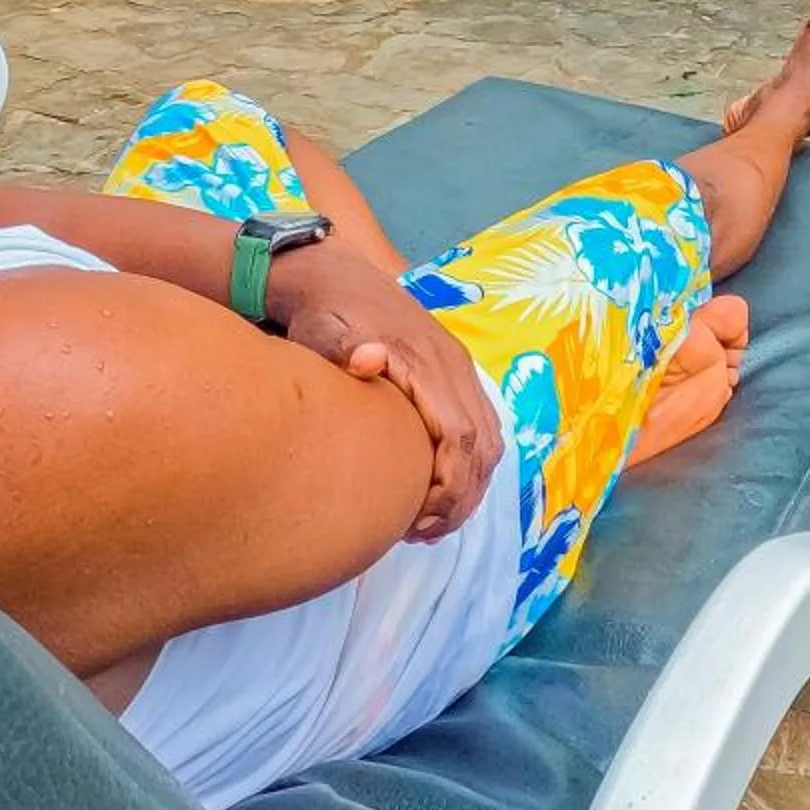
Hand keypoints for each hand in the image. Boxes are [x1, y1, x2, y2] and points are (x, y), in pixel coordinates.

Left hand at [270, 247, 504, 541]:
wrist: (334, 276)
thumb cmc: (324, 313)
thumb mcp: (322, 327)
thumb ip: (341, 347)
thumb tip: (367, 359)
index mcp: (428, 363)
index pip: (460, 436)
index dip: (450, 486)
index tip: (419, 520)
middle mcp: (453, 367)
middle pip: (483, 446)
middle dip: (462, 498)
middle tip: (423, 533)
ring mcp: (457, 370)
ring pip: (488, 440)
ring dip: (469, 486)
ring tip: (430, 522)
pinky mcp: (452, 375)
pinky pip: (479, 428)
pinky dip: (468, 466)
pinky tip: (436, 491)